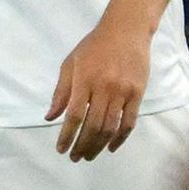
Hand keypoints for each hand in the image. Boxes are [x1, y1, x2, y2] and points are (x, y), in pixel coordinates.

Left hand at [49, 17, 152, 159]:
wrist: (126, 31)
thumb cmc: (93, 46)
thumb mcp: (70, 64)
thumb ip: (61, 91)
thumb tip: (51, 117)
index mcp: (84, 80)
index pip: (75, 115)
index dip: (67, 135)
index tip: (61, 149)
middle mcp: (104, 88)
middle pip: (93, 125)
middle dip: (82, 145)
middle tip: (75, 157)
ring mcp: (123, 92)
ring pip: (110, 127)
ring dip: (98, 145)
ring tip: (89, 156)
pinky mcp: (137, 94)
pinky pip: (129, 122)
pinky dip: (120, 138)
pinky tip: (111, 147)